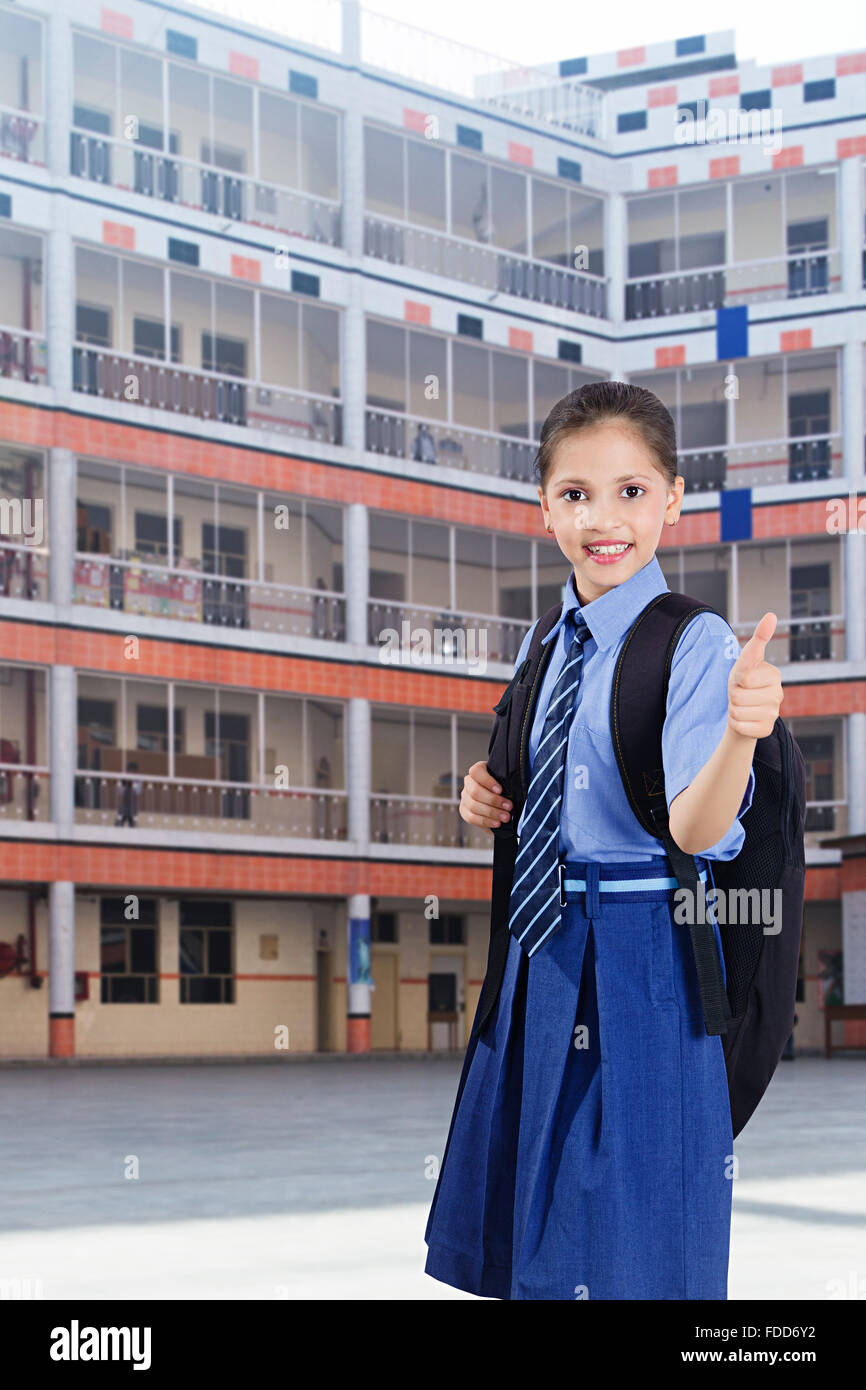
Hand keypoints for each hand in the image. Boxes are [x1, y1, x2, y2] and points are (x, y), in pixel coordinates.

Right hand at [460, 761, 512, 830]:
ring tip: (506, 817)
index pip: (476, 772)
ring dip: (491, 813)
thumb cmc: (506, 788)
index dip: (487, 781)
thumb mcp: (507, 782)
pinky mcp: (464, 811)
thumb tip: (515, 788)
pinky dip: (485, 821)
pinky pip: (471, 818)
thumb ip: (508, 782)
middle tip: (509, 807)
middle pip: (475, 791)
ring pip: (473, 806)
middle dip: (493, 800)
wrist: (501, 802)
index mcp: (478, 771)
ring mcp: (465, 797)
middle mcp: (469, 783)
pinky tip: (497, 823)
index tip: (500, 790)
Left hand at [727, 612, 783, 739]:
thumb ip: (759, 639)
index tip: (743, 679)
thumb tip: (771, 615)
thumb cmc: (743, 681)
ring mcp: (774, 714)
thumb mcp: (746, 660)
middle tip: (741, 694)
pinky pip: (740, 726)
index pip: (745, 677)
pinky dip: (736, 724)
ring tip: (742, 706)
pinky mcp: (766, 730)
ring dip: (733, 709)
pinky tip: (744, 719)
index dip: (737, 678)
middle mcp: (778, 694)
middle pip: (738, 696)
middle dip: (733, 695)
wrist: (743, 709)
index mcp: (774, 675)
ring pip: (737, 712)